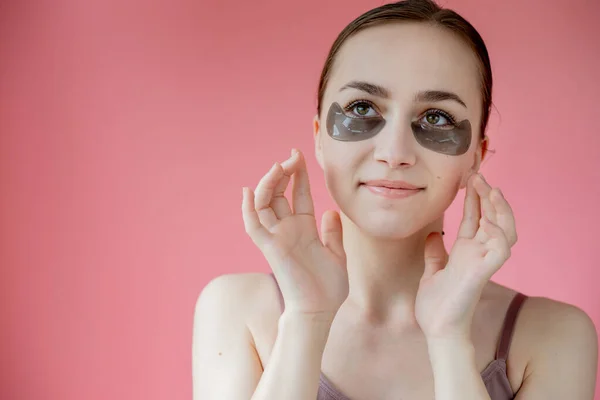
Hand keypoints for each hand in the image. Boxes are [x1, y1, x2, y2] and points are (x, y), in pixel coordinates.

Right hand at [242, 149, 347, 316]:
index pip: (297, 194)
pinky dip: (248, 209)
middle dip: (284, 173)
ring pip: (264, 204)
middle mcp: (288, 229)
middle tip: (291, 157)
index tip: (299, 156)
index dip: (298, 175)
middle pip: (279, 194)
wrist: (319, 311)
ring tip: (278, 167)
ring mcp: (278, 237)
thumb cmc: (327, 288)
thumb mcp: (336, 254)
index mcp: (304, 228)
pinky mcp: (271, 248)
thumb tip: (332, 211)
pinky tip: (248, 191)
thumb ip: (332, 232)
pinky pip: (254, 226)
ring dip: (269, 184)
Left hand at [415, 173, 516, 338]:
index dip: (475, 198)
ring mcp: (482, 262)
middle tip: (478, 175)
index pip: (475, 218)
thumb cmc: (436, 306)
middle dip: (488, 195)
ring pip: (504, 230)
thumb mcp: (431, 272)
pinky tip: (488, 219)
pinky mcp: (482, 273)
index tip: (471, 179)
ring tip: (491, 189)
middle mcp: (477, 254)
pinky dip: (498, 233)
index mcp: (466, 252)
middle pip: (491, 218)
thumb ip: (436, 253)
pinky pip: (500, 250)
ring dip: (500, 209)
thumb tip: (433, 234)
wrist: (436, 329)